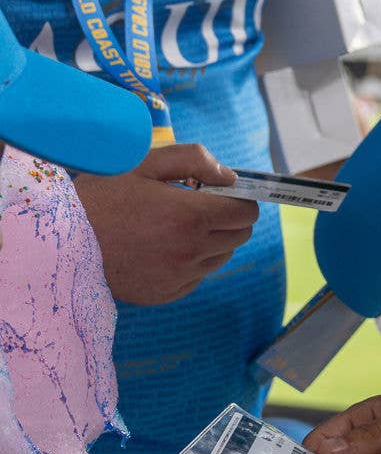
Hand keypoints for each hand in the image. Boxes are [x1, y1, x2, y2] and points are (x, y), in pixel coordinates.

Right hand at [74, 144, 259, 304]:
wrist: (60, 242)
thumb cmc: (100, 197)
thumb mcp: (143, 164)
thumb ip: (194, 160)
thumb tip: (229, 176)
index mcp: (191, 216)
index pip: (246, 212)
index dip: (239, 199)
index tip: (221, 194)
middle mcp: (192, 251)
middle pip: (240, 235)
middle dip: (227, 218)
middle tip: (196, 206)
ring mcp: (181, 276)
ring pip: (221, 255)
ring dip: (210, 240)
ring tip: (172, 226)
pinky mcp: (169, 293)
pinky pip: (198, 275)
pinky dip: (190, 261)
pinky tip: (159, 247)